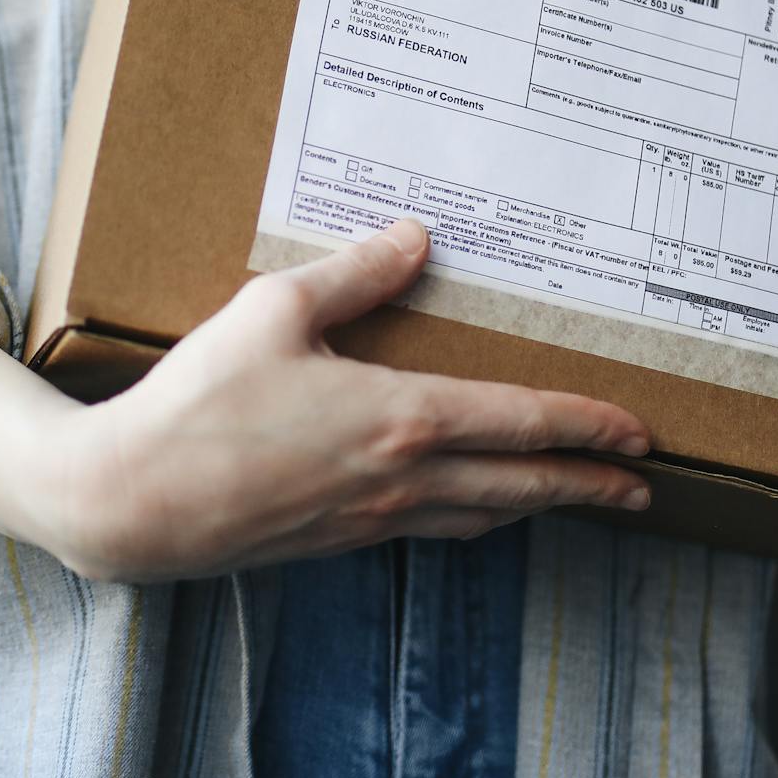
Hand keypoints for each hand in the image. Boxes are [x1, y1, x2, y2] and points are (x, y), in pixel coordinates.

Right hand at [41, 219, 651, 581]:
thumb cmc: (200, 403)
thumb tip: (415, 237)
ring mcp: (372, 520)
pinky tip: (472, 507)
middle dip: (588, 486)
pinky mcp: (338, 539)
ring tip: (570, 497)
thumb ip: (354, 274)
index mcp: (401, 419)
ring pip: (481, 515)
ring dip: (537, 506)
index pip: (523, 422)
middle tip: (640, 488)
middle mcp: (402, 479)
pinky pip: (432, 528)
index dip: (587, 427)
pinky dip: (476, 516)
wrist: (136, 500)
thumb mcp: (275, 311)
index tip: (637, 435)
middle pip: (523, 486)